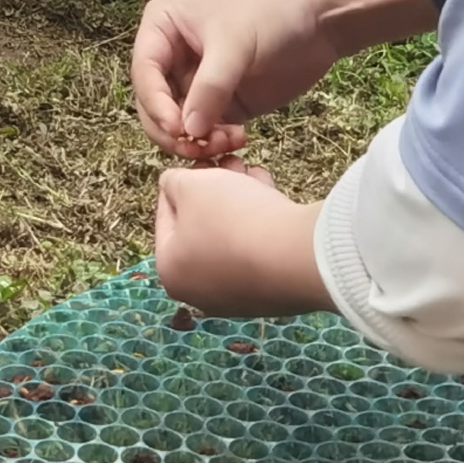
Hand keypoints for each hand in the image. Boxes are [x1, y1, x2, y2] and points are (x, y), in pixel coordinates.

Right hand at [128, 0, 343, 161]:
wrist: (322, 15)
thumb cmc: (272, 11)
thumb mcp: (235, 44)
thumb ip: (209, 88)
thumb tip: (188, 131)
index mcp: (163, 26)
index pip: (144, 74)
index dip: (155, 105)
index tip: (179, 129)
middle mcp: (173, 55)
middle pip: (154, 105)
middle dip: (174, 130)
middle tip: (203, 145)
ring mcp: (197, 81)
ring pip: (178, 124)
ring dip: (196, 141)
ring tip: (229, 142)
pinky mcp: (223, 103)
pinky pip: (205, 132)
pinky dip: (215, 143)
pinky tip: (238, 142)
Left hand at [152, 164, 328, 316]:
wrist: (297, 257)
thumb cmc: (231, 218)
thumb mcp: (190, 185)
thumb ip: (172, 181)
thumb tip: (174, 185)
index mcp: (171, 271)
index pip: (167, 216)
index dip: (182, 183)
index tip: (204, 163)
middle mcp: (199, 293)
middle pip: (202, 228)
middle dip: (218, 192)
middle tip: (233, 164)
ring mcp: (238, 298)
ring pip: (233, 237)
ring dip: (243, 203)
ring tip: (256, 174)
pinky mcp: (272, 296)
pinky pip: (260, 253)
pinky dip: (264, 225)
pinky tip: (274, 197)